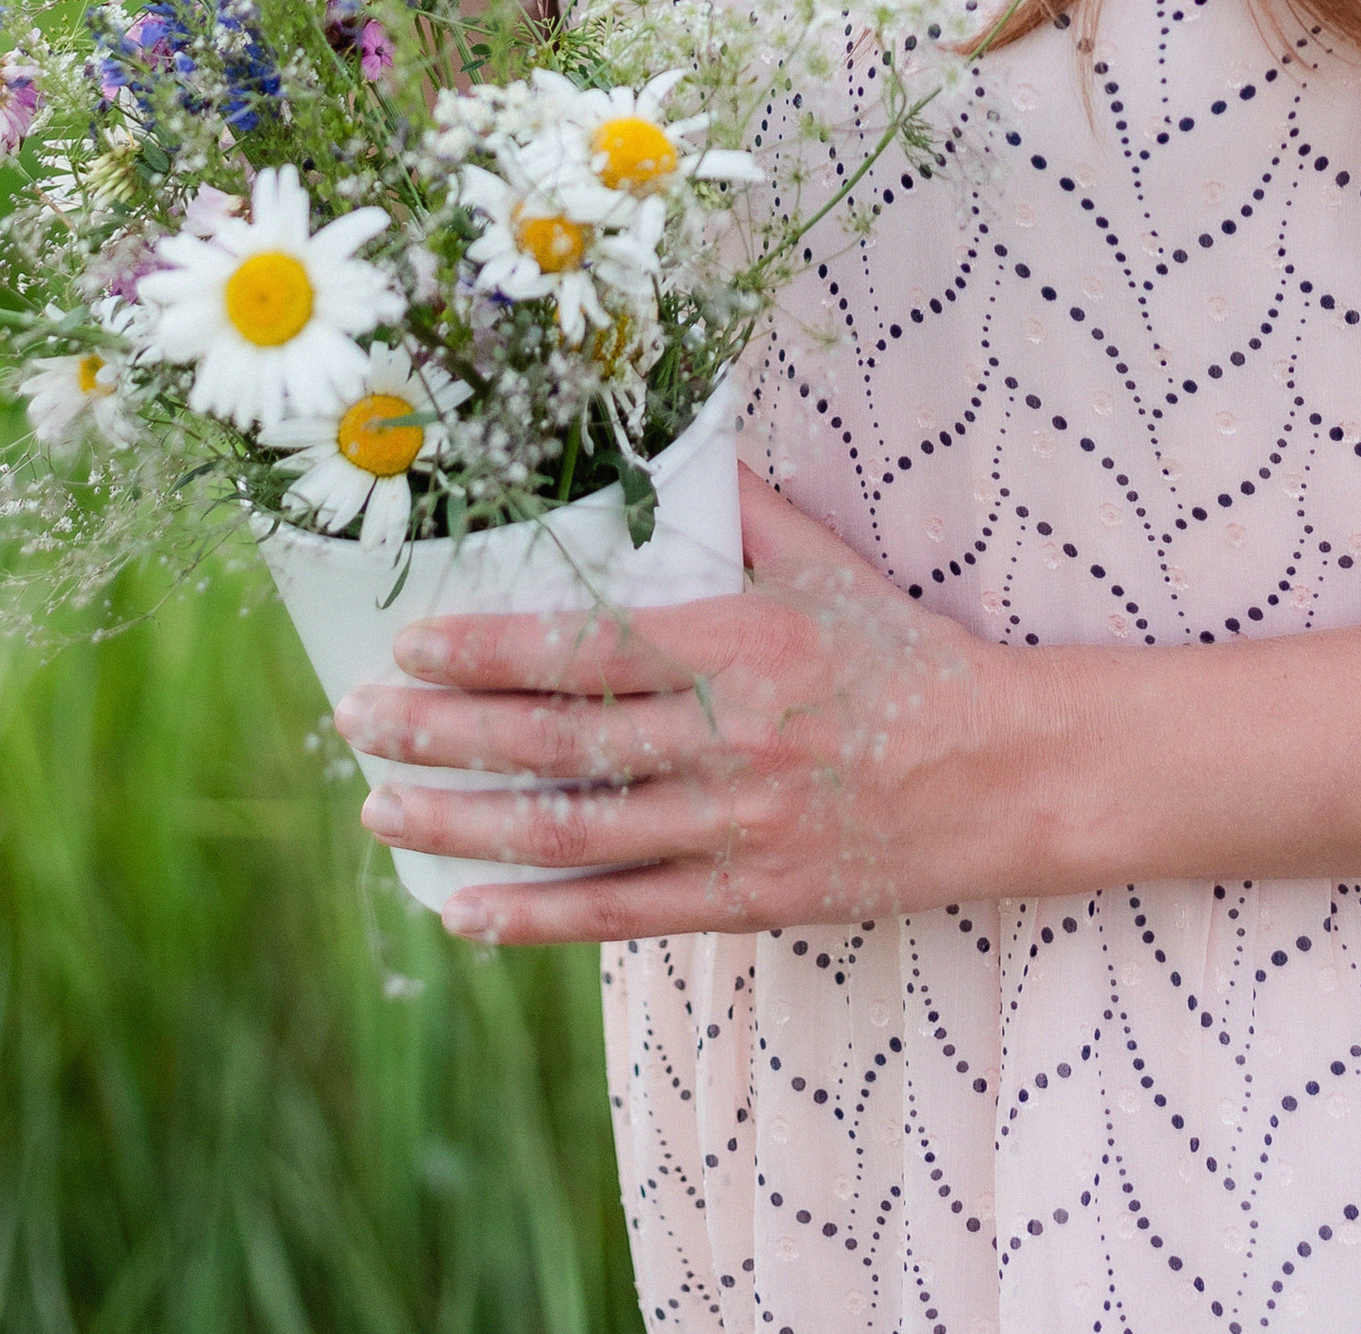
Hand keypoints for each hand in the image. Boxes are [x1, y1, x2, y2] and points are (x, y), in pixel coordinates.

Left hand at [336, 469, 1025, 941]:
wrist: (1007, 772)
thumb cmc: (909, 654)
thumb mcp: (830, 565)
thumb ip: (746, 509)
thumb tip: (675, 443)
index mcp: (739, 644)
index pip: (585, 650)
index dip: (487, 652)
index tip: (406, 644)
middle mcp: (727, 739)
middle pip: (555, 743)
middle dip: (441, 734)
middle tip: (353, 724)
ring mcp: (735, 827)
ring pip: (572, 832)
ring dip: (463, 827)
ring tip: (380, 813)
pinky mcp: (750, 897)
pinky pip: (623, 913)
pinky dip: (537, 918)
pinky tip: (465, 913)